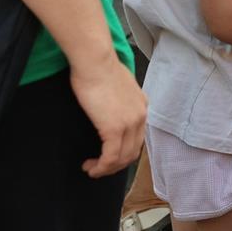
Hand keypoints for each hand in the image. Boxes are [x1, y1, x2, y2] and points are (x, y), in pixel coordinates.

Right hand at [69, 54, 145, 177]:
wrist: (95, 62)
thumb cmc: (98, 68)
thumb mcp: (116, 86)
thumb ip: (118, 99)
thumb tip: (109, 106)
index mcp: (141, 106)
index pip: (137, 138)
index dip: (124, 151)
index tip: (108, 156)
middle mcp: (140, 116)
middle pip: (132, 151)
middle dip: (116, 165)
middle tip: (99, 167)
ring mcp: (129, 123)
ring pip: (122, 158)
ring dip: (106, 168)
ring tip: (91, 168)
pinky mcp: (114, 129)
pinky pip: (110, 157)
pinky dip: (100, 167)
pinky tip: (90, 167)